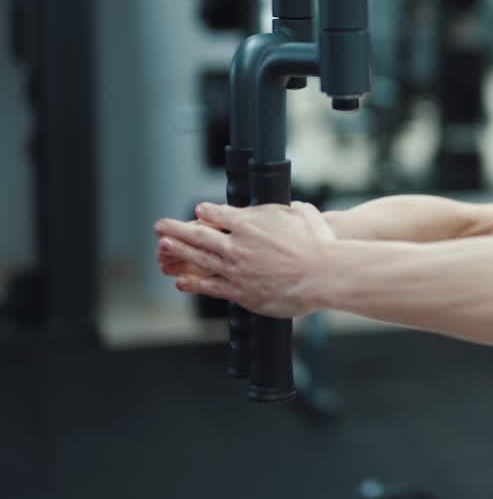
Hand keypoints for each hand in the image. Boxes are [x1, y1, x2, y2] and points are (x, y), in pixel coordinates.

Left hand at [153, 201, 335, 317]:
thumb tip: (293, 208)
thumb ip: (290, 209)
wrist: (324, 273)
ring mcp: (236, 268)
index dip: (206, 212)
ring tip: (163, 248)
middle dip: (177, 229)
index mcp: (250, 222)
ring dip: (178, 252)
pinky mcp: (240, 291)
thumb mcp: (303, 213)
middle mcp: (237, 244)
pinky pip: (210, 286)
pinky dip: (193, 282)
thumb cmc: (320, 244)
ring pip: (199, 259)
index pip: (218, 214)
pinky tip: (181, 280)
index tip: (199, 211)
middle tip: (161, 226)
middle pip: (199, 235)